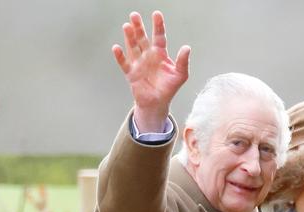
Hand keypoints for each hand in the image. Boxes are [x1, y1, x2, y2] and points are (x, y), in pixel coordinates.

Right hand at [113, 11, 190, 132]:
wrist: (157, 104)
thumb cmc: (169, 88)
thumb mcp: (180, 75)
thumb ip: (183, 62)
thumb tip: (187, 47)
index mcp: (160, 54)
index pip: (159, 36)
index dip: (158, 26)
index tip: (157, 14)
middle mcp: (148, 55)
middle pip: (142, 38)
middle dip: (139, 27)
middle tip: (134, 15)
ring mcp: (138, 63)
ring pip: (133, 47)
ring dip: (129, 37)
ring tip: (127, 26)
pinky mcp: (131, 73)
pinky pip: (124, 63)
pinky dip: (120, 56)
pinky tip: (117, 48)